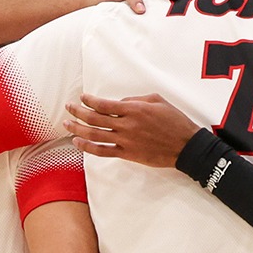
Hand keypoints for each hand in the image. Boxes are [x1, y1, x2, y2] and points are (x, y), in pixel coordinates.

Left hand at [64, 92, 206, 168]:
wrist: (186, 146)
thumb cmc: (175, 121)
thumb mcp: (157, 101)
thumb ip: (135, 99)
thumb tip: (119, 103)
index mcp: (133, 109)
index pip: (103, 104)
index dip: (89, 100)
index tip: (82, 98)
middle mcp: (126, 125)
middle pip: (94, 118)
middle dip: (78, 112)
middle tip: (69, 107)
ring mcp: (125, 141)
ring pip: (94, 135)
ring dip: (77, 129)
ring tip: (67, 125)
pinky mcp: (127, 154)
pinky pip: (103, 151)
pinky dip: (88, 147)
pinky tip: (78, 143)